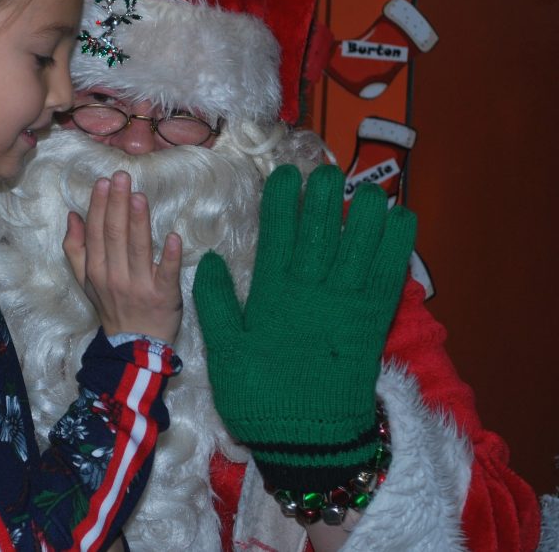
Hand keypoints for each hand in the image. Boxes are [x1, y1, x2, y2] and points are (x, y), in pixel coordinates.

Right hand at [63, 170, 182, 342]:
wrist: (134, 345)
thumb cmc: (112, 306)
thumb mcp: (86, 280)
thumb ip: (76, 248)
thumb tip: (73, 215)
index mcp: (96, 270)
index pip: (96, 233)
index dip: (100, 207)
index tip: (104, 183)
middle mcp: (115, 276)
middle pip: (115, 235)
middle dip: (117, 204)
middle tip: (122, 177)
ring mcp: (141, 286)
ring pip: (139, 249)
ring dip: (139, 222)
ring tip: (139, 196)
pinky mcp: (165, 296)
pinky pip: (168, 274)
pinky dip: (171, 256)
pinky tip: (174, 237)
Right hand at [191, 164, 414, 488]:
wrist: (310, 440)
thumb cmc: (261, 396)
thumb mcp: (223, 352)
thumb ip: (214, 303)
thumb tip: (210, 259)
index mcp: (273, 295)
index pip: (278, 231)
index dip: (282, 198)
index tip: (283, 175)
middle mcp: (312, 290)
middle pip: (322, 227)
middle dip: (324, 192)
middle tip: (325, 170)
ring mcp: (347, 302)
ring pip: (360, 241)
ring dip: (364, 209)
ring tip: (363, 188)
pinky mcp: (374, 319)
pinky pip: (390, 271)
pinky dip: (396, 242)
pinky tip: (398, 218)